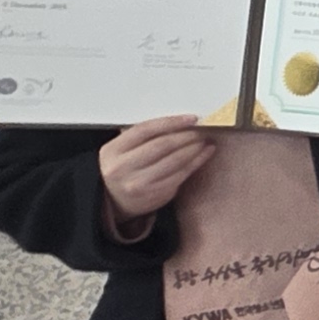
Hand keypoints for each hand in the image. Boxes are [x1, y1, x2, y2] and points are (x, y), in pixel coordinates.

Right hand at [97, 117, 214, 228]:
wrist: (112, 201)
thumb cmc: (122, 167)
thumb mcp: (121, 149)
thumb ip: (142, 136)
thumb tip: (178, 122)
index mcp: (113, 150)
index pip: (145, 130)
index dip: (172, 122)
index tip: (191, 118)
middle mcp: (124, 168)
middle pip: (162, 146)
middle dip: (186, 136)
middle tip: (201, 130)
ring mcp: (139, 184)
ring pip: (174, 162)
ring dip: (195, 149)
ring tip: (205, 141)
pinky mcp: (155, 196)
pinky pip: (180, 176)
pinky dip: (196, 163)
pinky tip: (204, 155)